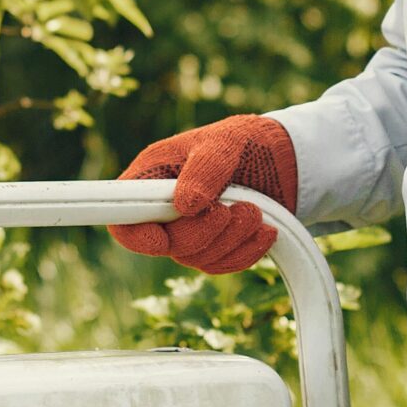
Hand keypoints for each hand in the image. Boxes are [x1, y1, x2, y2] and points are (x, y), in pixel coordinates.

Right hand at [108, 115, 297, 273]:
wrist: (283, 160)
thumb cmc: (242, 141)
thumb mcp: (224, 143)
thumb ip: (204, 169)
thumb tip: (185, 205)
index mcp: (151, 179)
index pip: (122, 217)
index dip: (135, 234)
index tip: (162, 238)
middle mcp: (163, 210)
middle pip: (164, 244)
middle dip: (202, 232)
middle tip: (234, 210)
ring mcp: (187, 231)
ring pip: (196, 258)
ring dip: (231, 239)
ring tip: (256, 210)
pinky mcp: (214, 247)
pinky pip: (221, 265)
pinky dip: (246, 251)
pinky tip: (266, 230)